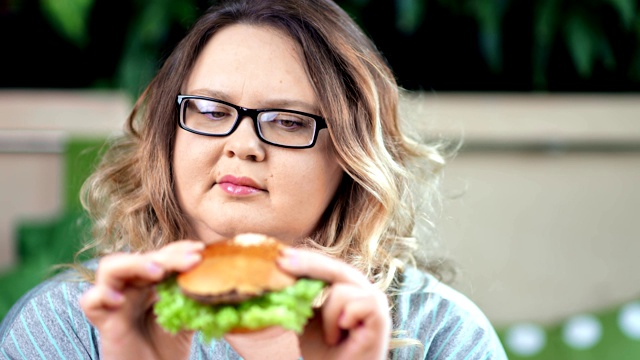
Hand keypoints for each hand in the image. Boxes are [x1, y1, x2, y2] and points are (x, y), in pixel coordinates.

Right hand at [79, 240, 204, 359]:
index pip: (161, 256)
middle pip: (140, 257)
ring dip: (134, 264)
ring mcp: (115, 301)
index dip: (178, 249)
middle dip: (167, 256)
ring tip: (158, 272)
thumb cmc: (168, 349)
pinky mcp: (103, 320)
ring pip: (110, 267)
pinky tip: (121, 301)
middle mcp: (131, 287)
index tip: (200, 249)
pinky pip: (90, 300)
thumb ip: (195, 299)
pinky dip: (102, 295)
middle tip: (192, 260)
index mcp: (150, 282)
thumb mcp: (188, 319)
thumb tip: (216, 281)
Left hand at [277, 248, 390, 359]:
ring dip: (327, 316)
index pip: (327, 265)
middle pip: (335, 267)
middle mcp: (364, 290)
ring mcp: (375, 301)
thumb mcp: (307, 321)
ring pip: (340, 289)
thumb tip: (279, 273)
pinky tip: (340, 337)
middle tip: (282, 262)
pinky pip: (353, 304)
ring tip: (331, 337)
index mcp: (348, 287)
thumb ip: (300, 298)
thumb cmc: (327, 354)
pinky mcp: (380, 315)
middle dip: (307, 264)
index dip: (305, 259)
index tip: (280, 256)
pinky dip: (339, 322)